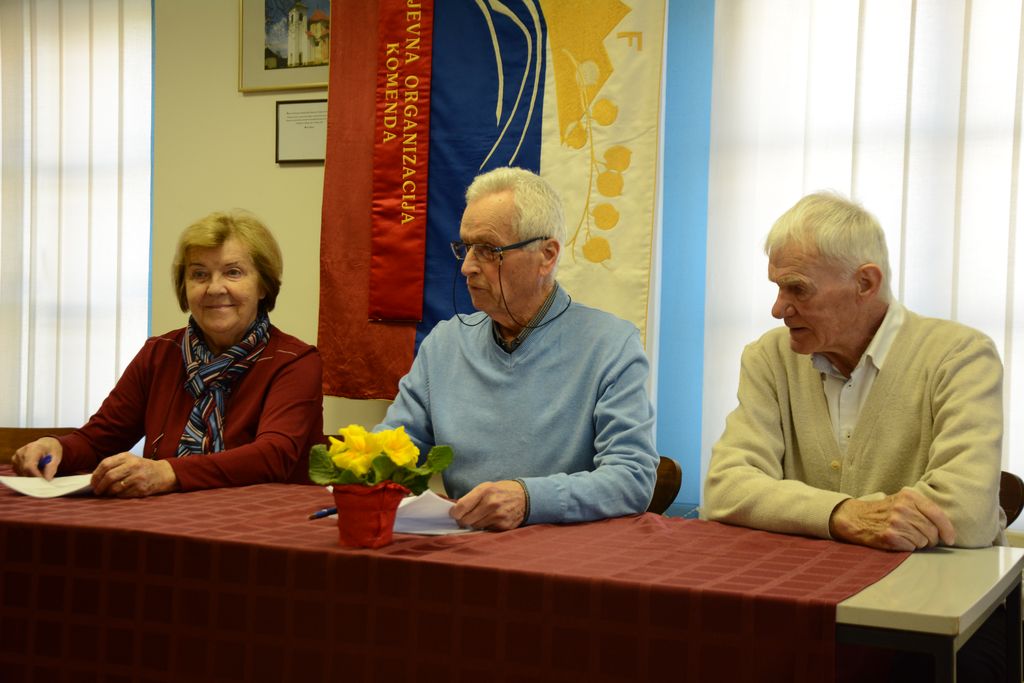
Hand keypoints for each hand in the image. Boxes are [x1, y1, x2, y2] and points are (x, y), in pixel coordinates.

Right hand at [12, 438, 62, 479]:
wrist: (45, 444)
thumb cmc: (51, 450)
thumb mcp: (57, 456)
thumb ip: (52, 468)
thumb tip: (46, 480)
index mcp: (33, 448)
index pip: (29, 466)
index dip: (36, 476)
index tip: (44, 481)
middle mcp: (21, 452)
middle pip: (25, 471)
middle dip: (35, 477)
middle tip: (45, 478)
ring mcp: (16, 457)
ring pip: (22, 474)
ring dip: (32, 476)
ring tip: (42, 469)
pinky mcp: (14, 462)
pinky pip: (20, 473)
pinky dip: (28, 474)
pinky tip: (35, 469)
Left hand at [90, 453, 177, 497]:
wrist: (163, 473)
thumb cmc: (142, 467)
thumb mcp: (129, 460)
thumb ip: (114, 465)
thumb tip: (95, 479)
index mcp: (127, 456)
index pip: (105, 464)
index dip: (96, 475)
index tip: (93, 483)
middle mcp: (133, 465)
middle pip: (109, 476)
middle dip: (100, 486)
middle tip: (97, 491)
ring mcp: (138, 477)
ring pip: (115, 487)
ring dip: (108, 492)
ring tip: (107, 493)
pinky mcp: (141, 488)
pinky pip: (123, 494)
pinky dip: (118, 496)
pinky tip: (120, 494)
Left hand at [450, 480, 526, 530]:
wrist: (526, 496)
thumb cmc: (502, 491)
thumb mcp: (486, 487)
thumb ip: (471, 497)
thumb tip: (456, 510)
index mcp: (485, 490)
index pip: (462, 506)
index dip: (454, 513)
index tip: (453, 514)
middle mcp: (491, 503)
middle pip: (466, 520)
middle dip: (462, 520)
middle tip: (463, 518)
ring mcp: (498, 515)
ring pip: (475, 526)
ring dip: (474, 523)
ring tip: (479, 516)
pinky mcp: (503, 525)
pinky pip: (486, 530)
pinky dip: (486, 526)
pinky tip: (491, 519)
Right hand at [829, 487, 955, 550]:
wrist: (855, 518)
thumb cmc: (883, 511)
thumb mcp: (902, 501)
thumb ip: (922, 509)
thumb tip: (946, 529)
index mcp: (909, 496)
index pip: (937, 514)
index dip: (947, 529)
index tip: (950, 539)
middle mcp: (903, 507)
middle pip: (932, 531)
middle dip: (931, 538)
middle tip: (921, 537)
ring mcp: (896, 522)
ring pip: (923, 541)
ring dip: (918, 543)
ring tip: (906, 537)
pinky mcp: (890, 536)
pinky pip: (912, 547)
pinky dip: (908, 547)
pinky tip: (898, 541)